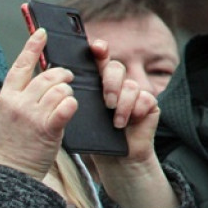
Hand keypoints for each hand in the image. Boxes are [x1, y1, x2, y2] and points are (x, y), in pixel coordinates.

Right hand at [0, 28, 76, 180]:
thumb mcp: (8, 116)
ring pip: (62, 90)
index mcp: (7, 98)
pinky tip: (69, 111)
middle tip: (67, 82)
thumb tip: (44, 78)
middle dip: (63, 76)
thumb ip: (22, 97)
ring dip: (68, 95)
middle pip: (49, 76)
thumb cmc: (12, 145)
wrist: (9, 173)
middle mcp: (19, 103)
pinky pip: (68, 105)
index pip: (21, 65)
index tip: (43, 32)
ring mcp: (33, 115)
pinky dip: (72, 106)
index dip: (33, 46)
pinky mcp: (48, 128)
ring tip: (64, 105)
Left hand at [89, 39, 177, 207]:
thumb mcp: (81, 117)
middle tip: (106, 102)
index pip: (99, 60)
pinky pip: (146, 98)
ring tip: (115, 121)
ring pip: (131, 84)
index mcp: (97, 83)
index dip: (99, 50)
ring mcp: (134, 93)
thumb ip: (76, 100)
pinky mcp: (149, 104)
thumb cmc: (95, 138)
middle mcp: (117, 84)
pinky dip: (136, 110)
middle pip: (116, 68)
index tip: (96, 48)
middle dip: (110, 83)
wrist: (116, 160)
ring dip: (123, 103)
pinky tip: (127, 123)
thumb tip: (59, 86)